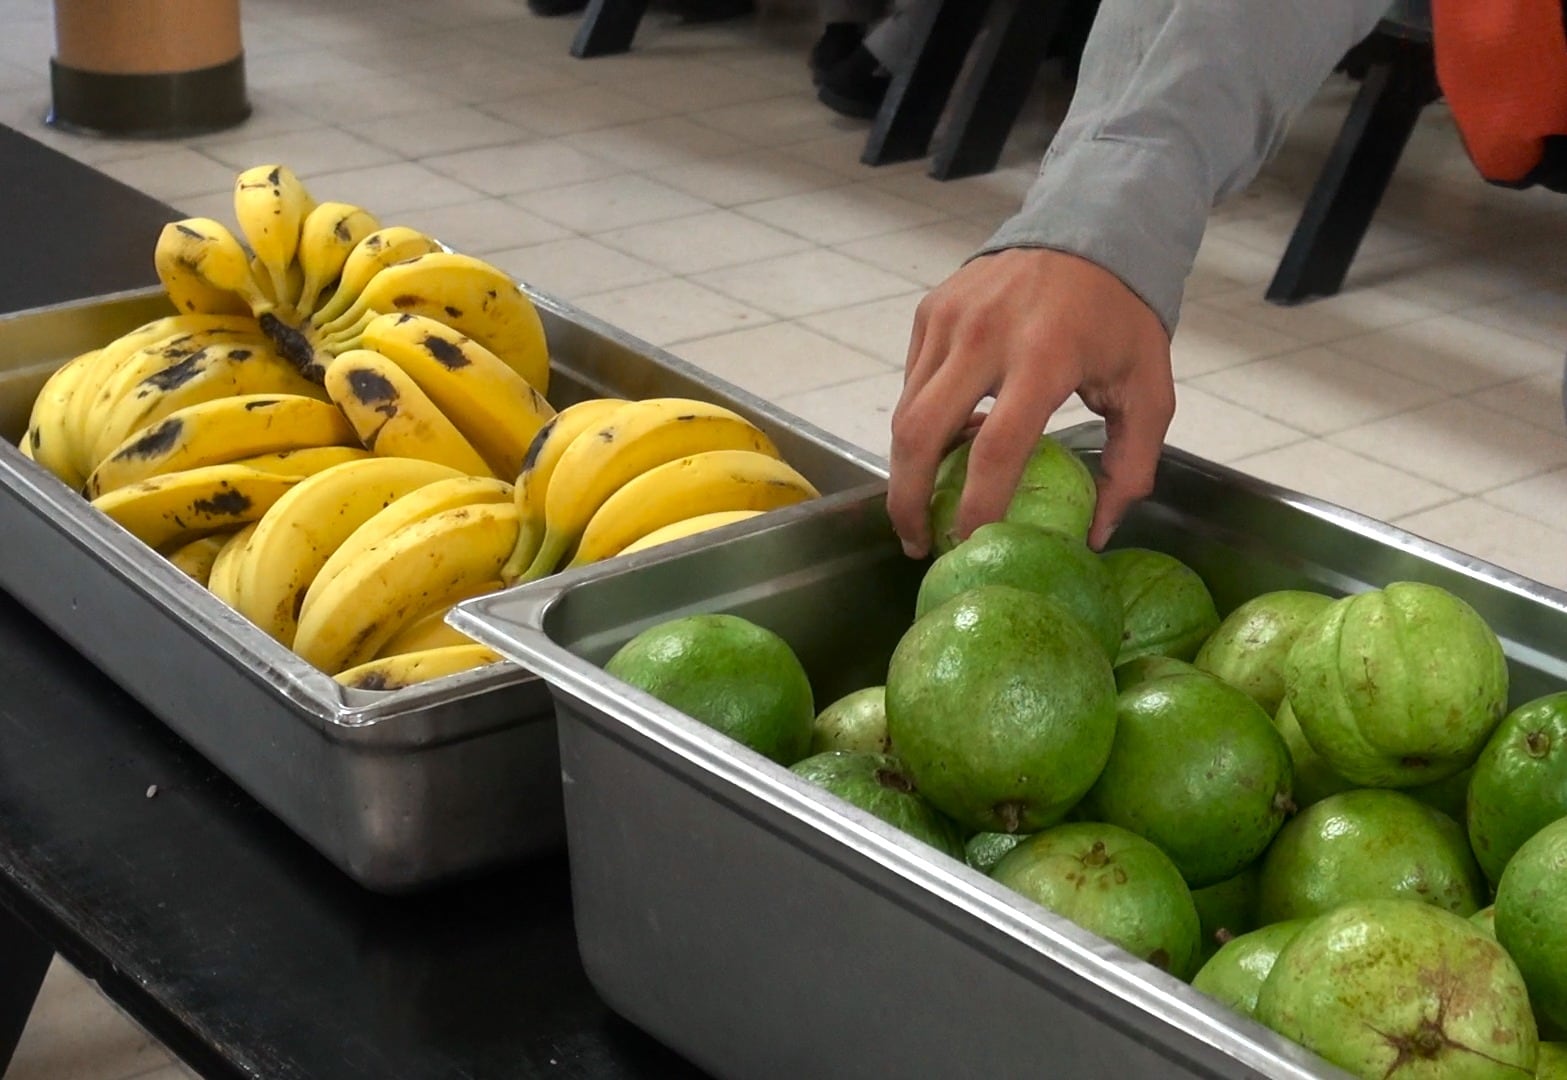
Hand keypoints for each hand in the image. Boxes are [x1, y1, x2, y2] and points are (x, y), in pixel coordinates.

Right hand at [887, 247, 1175, 557]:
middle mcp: (985, 334)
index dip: (977, 506)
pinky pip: (912, 383)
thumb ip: (1131, 466)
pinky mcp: (930, 310)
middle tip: (919, 543)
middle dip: (908, 500)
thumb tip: (1093, 534)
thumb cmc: (1121, 318)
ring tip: (925, 503)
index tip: (969, 546)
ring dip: (907, 467)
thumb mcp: (1148, 391)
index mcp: (1045, 356)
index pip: (996, 449)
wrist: (1089, 228)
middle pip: (920, 433)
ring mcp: (949, 318)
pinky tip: (945, 442)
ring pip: (905, 412)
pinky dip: (920, 421)